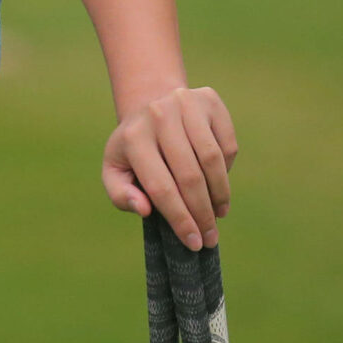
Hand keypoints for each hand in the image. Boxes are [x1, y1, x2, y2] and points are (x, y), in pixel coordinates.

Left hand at [102, 86, 236, 249]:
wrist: (150, 104)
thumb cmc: (134, 149)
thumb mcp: (115, 171)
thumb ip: (121, 194)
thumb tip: (144, 210)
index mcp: (133, 137)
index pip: (160, 187)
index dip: (179, 219)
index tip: (193, 242)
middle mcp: (159, 115)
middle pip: (189, 176)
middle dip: (202, 213)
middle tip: (210, 237)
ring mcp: (186, 103)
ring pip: (212, 160)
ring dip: (220, 194)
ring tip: (218, 214)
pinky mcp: (210, 100)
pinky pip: (227, 145)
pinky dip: (227, 170)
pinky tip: (218, 183)